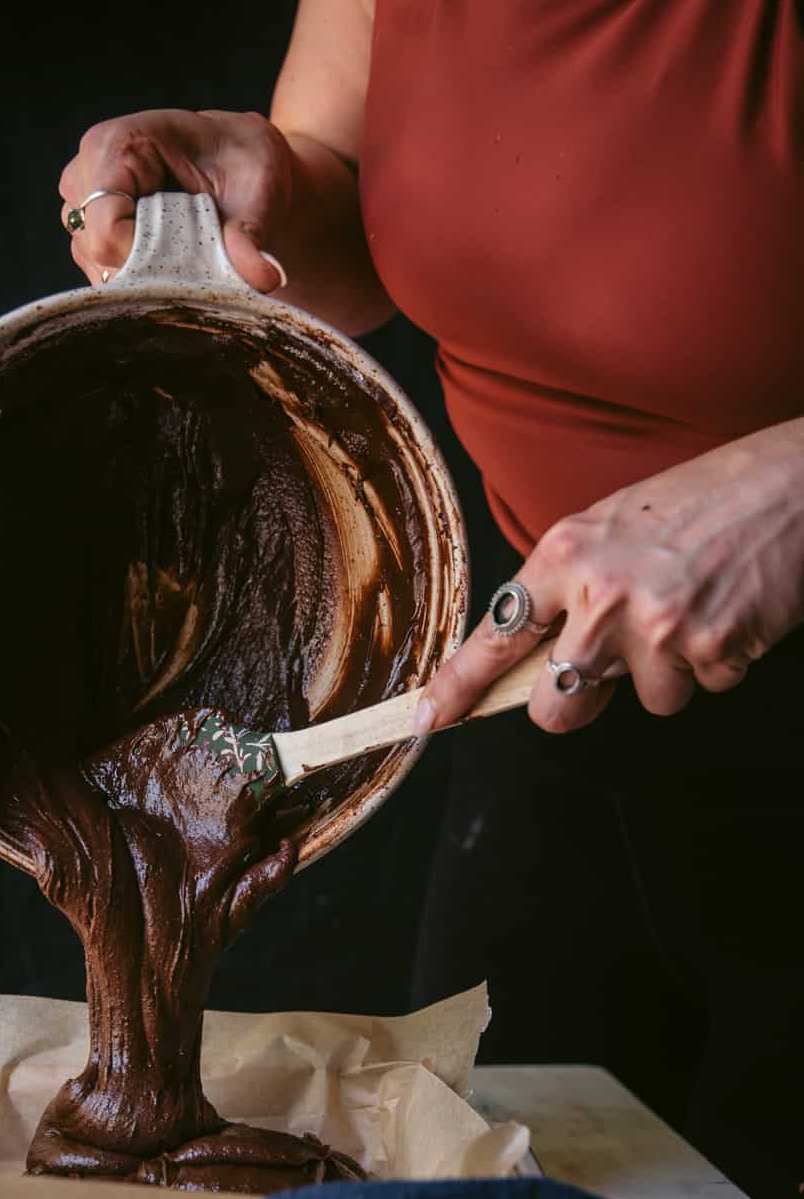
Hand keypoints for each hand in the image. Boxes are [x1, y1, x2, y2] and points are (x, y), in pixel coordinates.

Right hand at [58, 108, 292, 290]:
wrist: (241, 165)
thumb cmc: (246, 164)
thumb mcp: (259, 191)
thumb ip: (252, 235)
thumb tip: (263, 277)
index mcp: (119, 143)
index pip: (105, 225)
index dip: (143, 258)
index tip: (189, 262)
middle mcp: (88, 171)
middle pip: (95, 249)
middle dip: (145, 269)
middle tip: (194, 262)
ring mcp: (82, 203)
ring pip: (96, 265)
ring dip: (142, 277)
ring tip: (184, 258)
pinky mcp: (89, 230)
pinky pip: (101, 272)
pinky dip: (138, 279)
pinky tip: (169, 263)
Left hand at [421, 421, 803, 733]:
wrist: (794, 481)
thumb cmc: (706, 498)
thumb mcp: (614, 523)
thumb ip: (570, 585)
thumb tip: (538, 651)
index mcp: (566, 553)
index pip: (494, 635)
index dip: (457, 686)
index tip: (431, 717)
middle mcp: (601, 593)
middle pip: (556, 705)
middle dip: (577, 702)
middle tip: (608, 668)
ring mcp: (656, 626)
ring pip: (644, 701)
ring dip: (671, 670)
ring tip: (693, 607)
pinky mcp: (712, 648)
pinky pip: (701, 688)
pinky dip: (719, 660)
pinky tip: (731, 609)